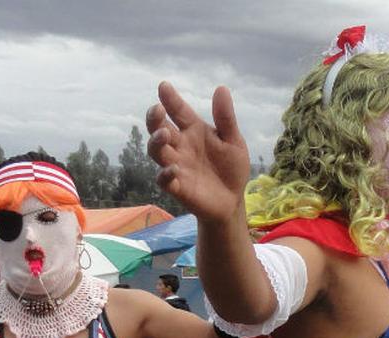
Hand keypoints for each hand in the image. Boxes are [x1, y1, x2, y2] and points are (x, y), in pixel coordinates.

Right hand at [146, 82, 250, 223]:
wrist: (233, 199)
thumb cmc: (231, 167)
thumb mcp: (233, 141)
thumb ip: (225, 118)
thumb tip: (221, 88)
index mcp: (193, 131)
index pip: (178, 112)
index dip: (170, 99)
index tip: (164, 86)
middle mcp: (181, 146)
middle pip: (159, 129)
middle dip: (154, 120)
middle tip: (157, 110)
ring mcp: (177, 166)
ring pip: (157, 151)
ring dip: (157, 142)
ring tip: (164, 135)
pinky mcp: (177, 187)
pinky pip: (164, 180)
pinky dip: (166, 174)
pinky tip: (174, 169)